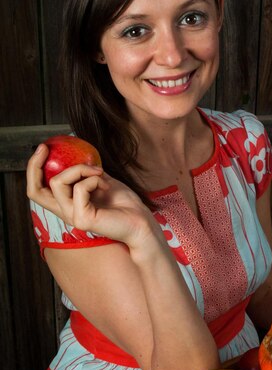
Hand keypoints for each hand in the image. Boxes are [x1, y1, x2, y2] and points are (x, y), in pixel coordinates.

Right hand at [26, 143, 156, 247]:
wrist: (141, 221)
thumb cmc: (125, 203)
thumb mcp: (102, 181)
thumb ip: (87, 173)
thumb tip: (75, 154)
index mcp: (68, 204)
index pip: (38, 190)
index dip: (33, 169)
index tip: (43, 148)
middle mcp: (66, 212)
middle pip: (34, 191)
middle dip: (34, 166)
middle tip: (45, 148)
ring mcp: (72, 217)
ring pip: (58, 183)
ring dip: (80, 169)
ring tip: (99, 173)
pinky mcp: (82, 219)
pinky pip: (79, 188)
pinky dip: (93, 179)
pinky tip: (106, 186)